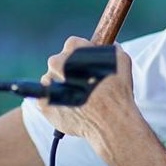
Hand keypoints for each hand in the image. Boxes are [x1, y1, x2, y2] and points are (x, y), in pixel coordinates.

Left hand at [37, 38, 140, 162]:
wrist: (110, 121)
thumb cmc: (117, 91)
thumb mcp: (121, 61)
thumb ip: (111, 49)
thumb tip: (110, 46)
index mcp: (73, 50)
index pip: (72, 44)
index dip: (80, 53)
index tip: (85, 64)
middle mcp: (56, 64)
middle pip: (57, 62)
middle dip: (67, 70)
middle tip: (82, 83)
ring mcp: (48, 84)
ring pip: (50, 81)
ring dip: (60, 86)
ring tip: (76, 98)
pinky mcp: (44, 104)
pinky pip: (44, 99)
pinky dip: (53, 102)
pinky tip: (67, 107)